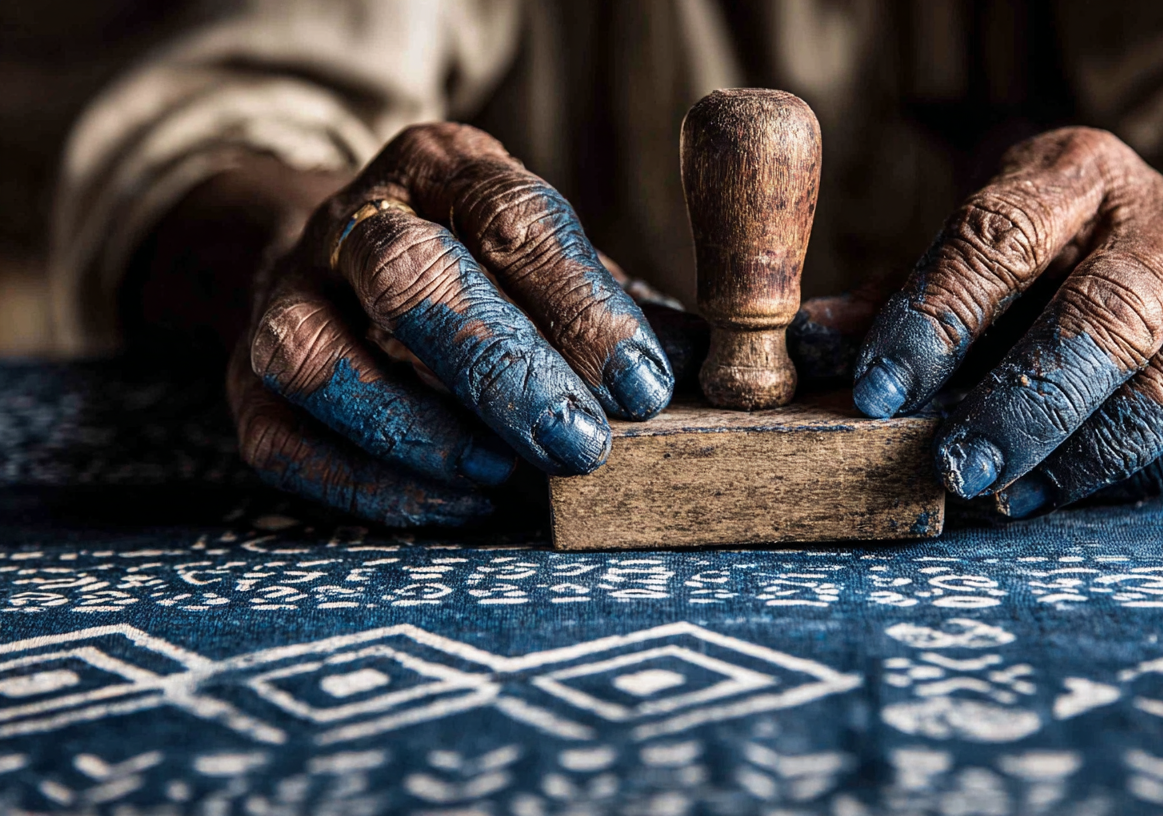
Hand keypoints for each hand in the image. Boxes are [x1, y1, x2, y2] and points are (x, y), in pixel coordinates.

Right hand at [227, 123, 672, 524]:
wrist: (338, 259)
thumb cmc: (481, 272)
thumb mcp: (550, 261)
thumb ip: (618, 311)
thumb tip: (711, 376)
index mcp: (444, 170)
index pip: (510, 219)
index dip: (580, 305)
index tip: (642, 385)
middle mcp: (354, 222)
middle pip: (408, 278)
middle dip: (501, 368)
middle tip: (580, 446)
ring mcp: (286, 298)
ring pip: (317, 357)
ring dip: (418, 429)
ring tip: (504, 478)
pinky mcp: (245, 383)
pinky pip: (286, 440)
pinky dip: (369, 484)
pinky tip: (455, 505)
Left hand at [853, 127, 1162, 515]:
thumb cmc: (1048, 269)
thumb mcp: (972, 261)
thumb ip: (897, 301)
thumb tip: (809, 344)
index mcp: (1072, 173)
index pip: (998, 238)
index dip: (934, 320)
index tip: (879, 394)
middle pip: (1103, 315)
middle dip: (1022, 403)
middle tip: (955, 468)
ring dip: (1089, 452)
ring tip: (1012, 498)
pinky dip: (1151, 471)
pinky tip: (1083, 493)